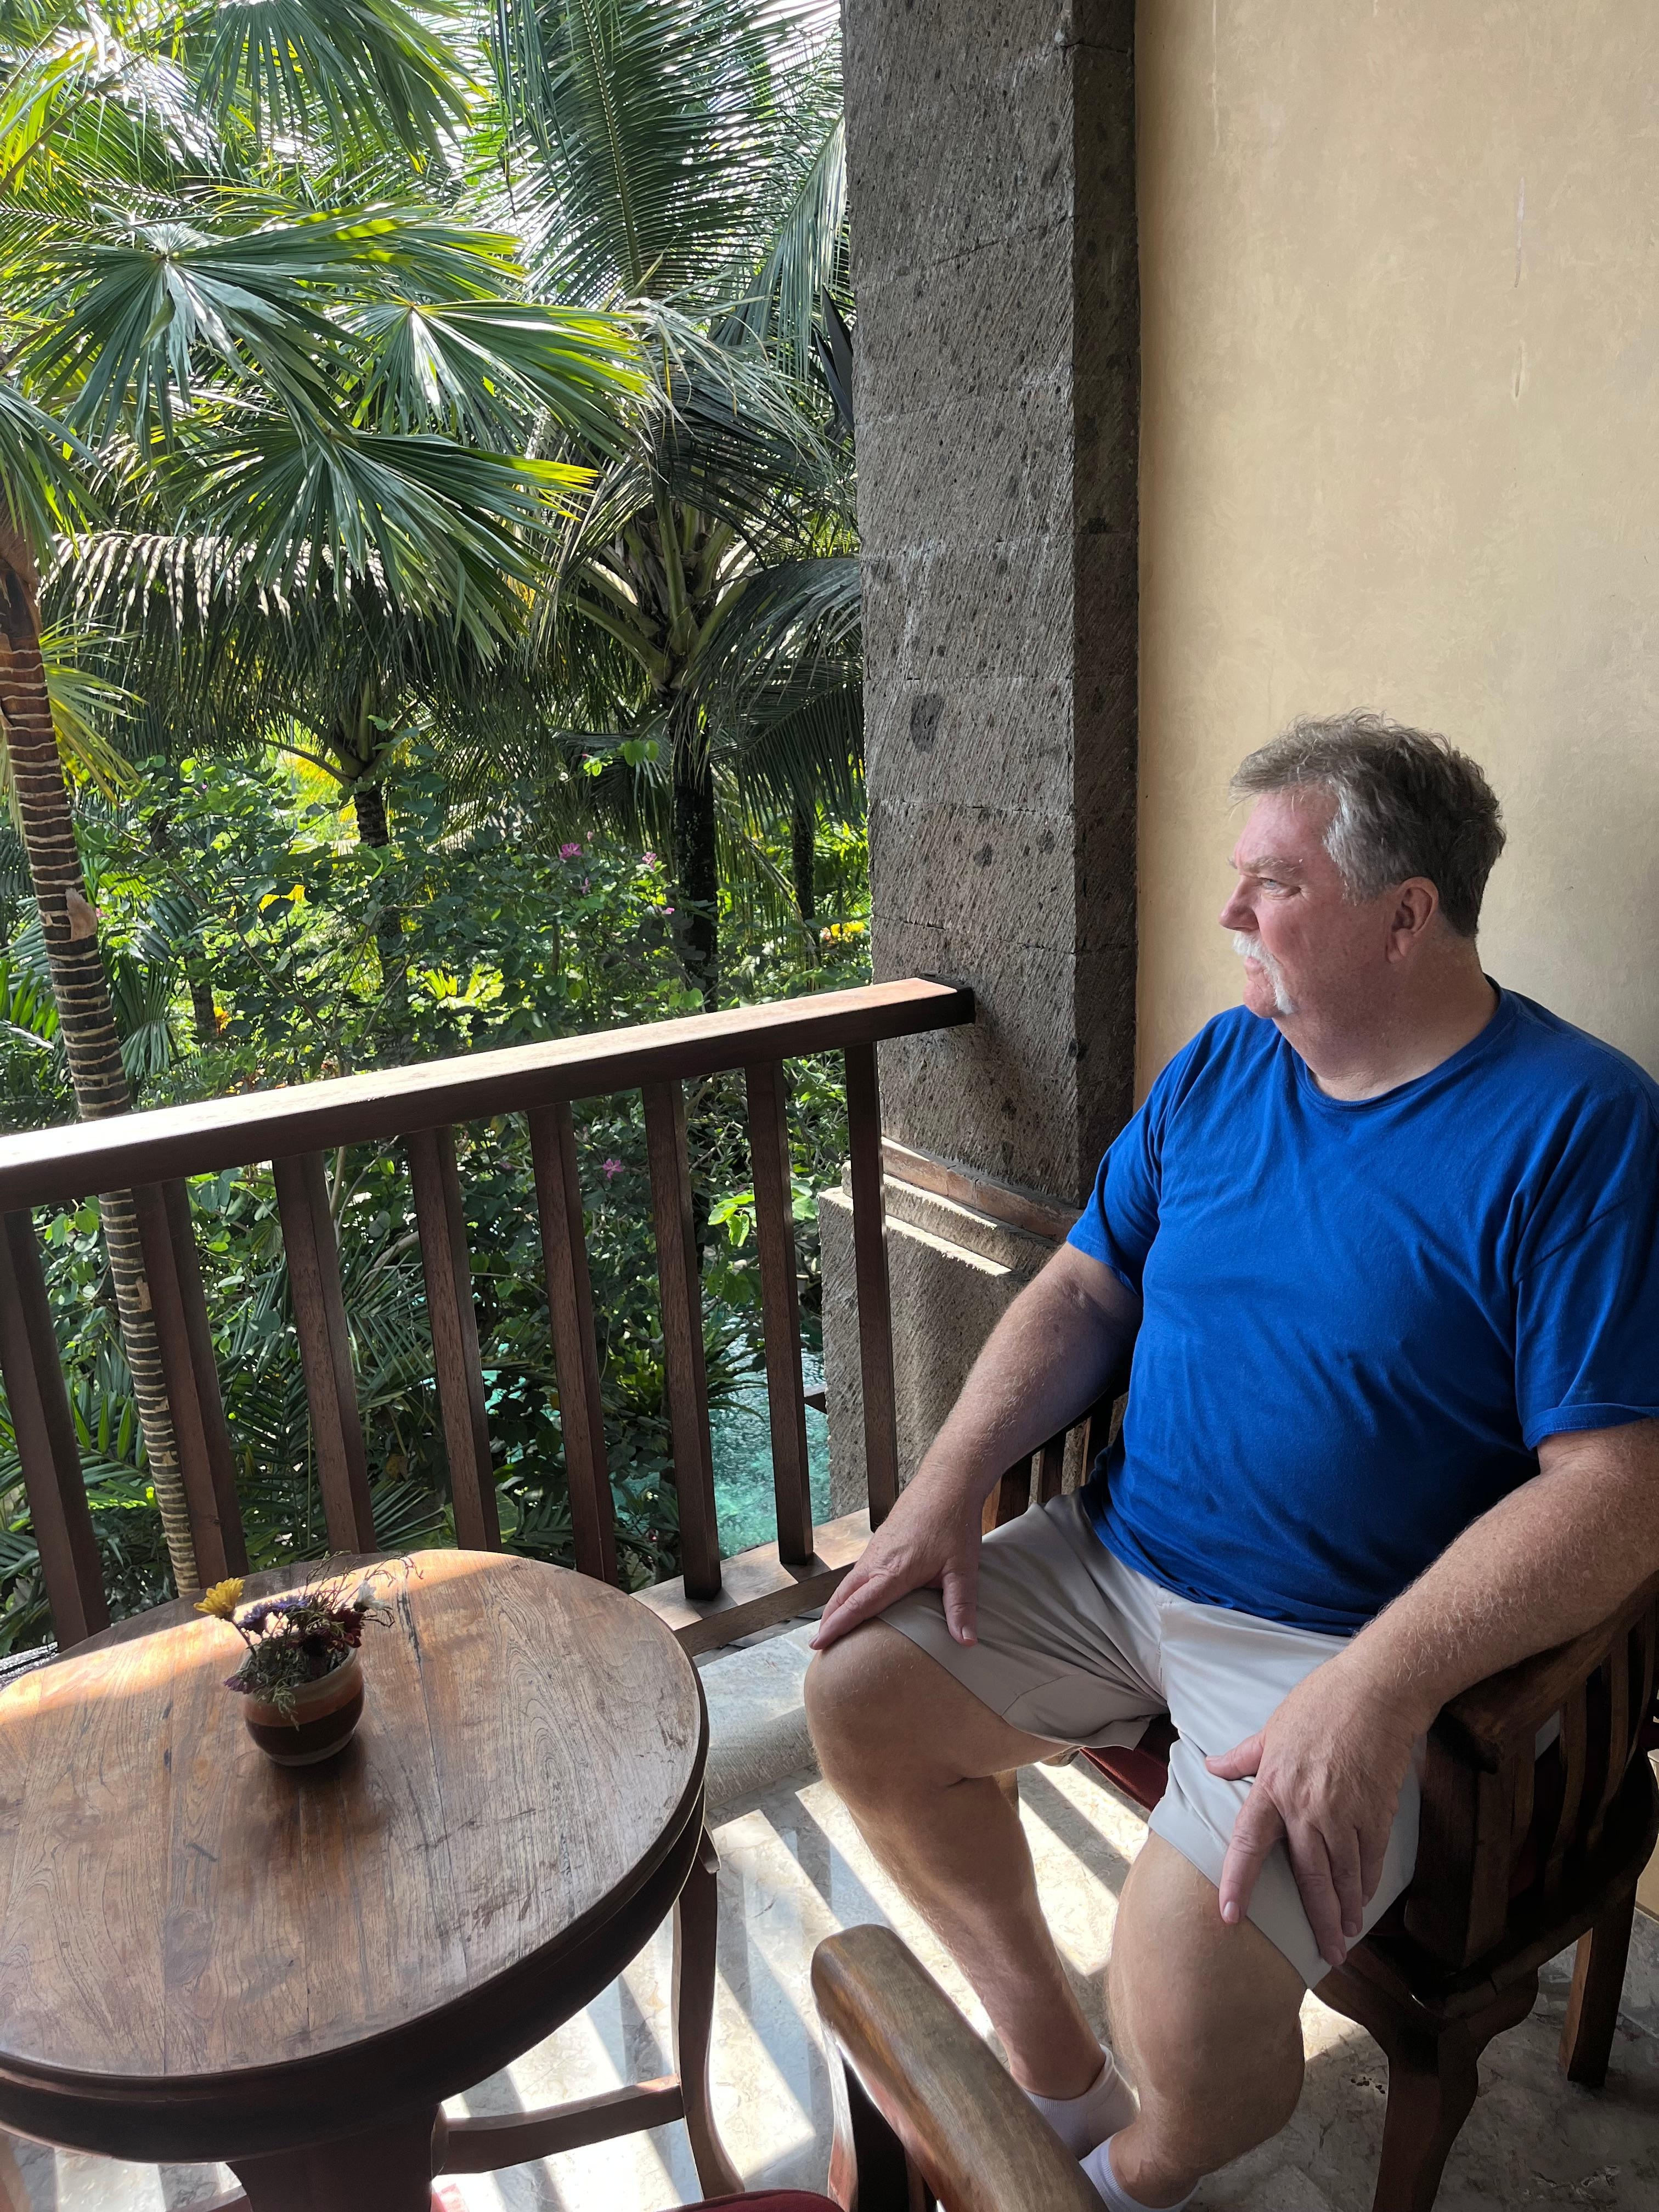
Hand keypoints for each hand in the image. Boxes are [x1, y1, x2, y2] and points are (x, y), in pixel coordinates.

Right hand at [809, 1471, 984, 1651]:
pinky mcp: (881, 1541)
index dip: (837, 1626)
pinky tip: (855, 1597)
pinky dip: (848, 1589)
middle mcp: (877, 1560)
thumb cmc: (954, 1523)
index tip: (818, 1643)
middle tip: (817, 1644)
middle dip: (829, 1619)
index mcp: (893, 1571)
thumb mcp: (963, 1569)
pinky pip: (858, 1570)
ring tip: (831, 1625)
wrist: (948, 1482)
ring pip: (849, 1582)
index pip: (857, 1605)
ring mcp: (876, 1548)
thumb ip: (960, 1606)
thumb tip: (966, 1642)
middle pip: (843, 1594)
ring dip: (837, 1604)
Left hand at [1204, 1654, 1422, 1970]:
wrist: (1376, 1691)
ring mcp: (1344, 1813)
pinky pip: (1371, 1859)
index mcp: (1273, 1787)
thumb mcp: (1272, 1728)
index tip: (1228, 1916)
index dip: (1236, 1882)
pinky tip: (1366, 1898)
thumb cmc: (1320, 1703)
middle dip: (1318, 1921)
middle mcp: (1306, 1808)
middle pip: (1309, 1878)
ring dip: (1346, 1910)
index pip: (1247, 1845)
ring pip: (1344, 1876)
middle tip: (1325, 1954)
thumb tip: (1212, 1767)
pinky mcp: (1376, 1812)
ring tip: (1346, 1935)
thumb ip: (1243, 1757)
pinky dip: (1368, 1883)